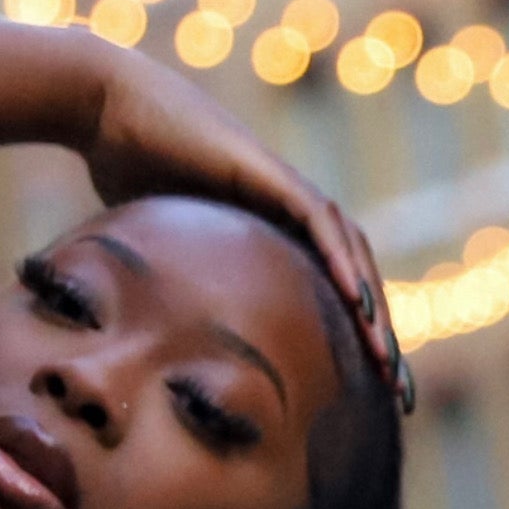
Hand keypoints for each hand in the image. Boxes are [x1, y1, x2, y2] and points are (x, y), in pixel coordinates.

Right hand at [74, 50, 403, 396]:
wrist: (108, 110)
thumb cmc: (122, 175)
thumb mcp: (158, 254)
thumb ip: (175, 293)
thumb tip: (160, 354)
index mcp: (270, 238)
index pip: (327, 298)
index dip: (351, 347)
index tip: (367, 398)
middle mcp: (288, 215)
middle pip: (353, 283)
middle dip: (379, 341)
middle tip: (400, 396)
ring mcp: (284, 191)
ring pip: (350, 256)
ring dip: (373, 311)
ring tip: (388, 362)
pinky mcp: (270, 174)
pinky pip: (319, 222)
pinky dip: (342, 262)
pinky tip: (360, 304)